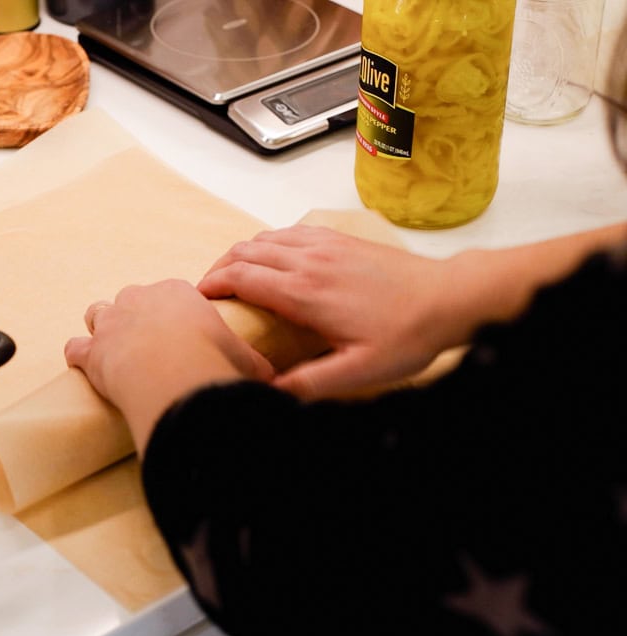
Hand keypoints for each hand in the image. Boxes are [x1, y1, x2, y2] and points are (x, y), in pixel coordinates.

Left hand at [65, 279, 273, 453]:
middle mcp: (140, 299)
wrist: (176, 373)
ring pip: (97, 313)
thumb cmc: (215, 361)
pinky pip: (76, 347)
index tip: (177, 328)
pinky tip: (82, 363)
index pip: (170, 293)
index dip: (171, 311)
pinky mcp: (92, 351)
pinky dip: (78, 355)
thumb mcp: (246, 359)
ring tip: (111, 346)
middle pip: (131, 298)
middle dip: (134, 315)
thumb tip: (275, 382)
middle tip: (145, 339)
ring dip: (102, 327)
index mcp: (178, 293)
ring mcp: (112, 323)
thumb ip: (253, 365)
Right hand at [198, 225, 455, 399]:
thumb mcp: (358, 372)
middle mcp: (308, 261)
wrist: (448, 298)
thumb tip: (269, 393)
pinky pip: (289, 231)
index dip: (211, 286)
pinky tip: (271, 259)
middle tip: (209, 292)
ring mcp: (324, 245)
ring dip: (240, 255)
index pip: (239, 277)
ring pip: (263, 238)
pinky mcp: (339, 239)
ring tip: (232, 277)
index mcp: (304, 293)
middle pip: (244, 253)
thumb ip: (310, 384)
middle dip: (218, 269)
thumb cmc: (406, 336)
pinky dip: (268, 243)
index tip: (198, 300)